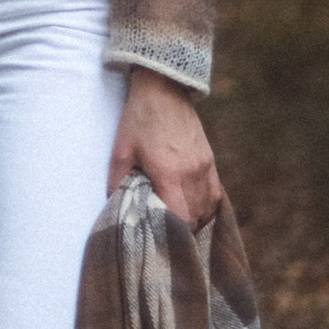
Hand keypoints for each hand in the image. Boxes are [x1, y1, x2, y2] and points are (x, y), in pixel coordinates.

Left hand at [108, 67, 219, 229]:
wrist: (163, 88)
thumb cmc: (139, 119)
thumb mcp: (121, 151)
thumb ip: (118, 181)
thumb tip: (113, 205)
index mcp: (170, 173)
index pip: (181, 218)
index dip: (173, 234)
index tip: (161, 240)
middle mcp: (192, 173)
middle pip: (197, 217)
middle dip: (183, 231)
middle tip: (166, 235)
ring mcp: (204, 166)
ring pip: (208, 208)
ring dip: (196, 219)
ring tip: (179, 225)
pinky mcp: (209, 159)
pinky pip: (214, 193)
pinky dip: (206, 206)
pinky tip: (195, 210)